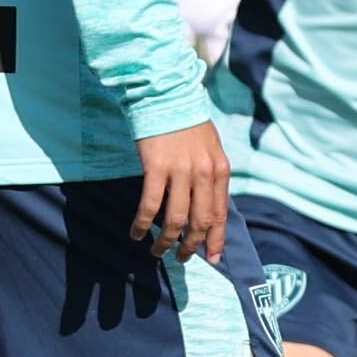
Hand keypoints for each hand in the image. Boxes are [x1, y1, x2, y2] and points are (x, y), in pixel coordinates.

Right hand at [129, 119, 233, 260]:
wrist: (166, 97)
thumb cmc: (188, 124)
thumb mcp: (210, 149)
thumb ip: (211, 176)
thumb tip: (207, 207)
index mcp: (220, 169)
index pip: (220, 213)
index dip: (217, 240)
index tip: (214, 259)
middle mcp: (204, 173)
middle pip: (200, 221)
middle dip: (192, 245)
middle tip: (182, 259)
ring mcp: (181, 171)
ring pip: (175, 219)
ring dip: (166, 241)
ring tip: (157, 251)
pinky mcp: (156, 168)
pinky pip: (150, 205)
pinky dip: (142, 223)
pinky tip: (135, 233)